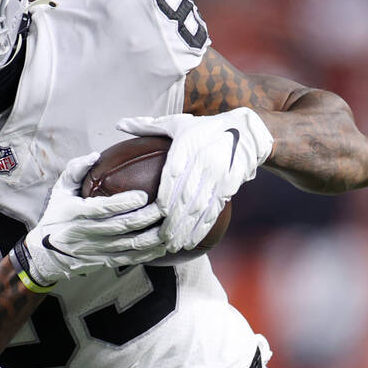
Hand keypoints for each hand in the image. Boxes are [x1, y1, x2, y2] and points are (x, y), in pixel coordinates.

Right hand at [18, 153, 167, 286]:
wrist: (46, 253)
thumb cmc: (57, 215)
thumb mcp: (60, 189)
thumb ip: (76, 169)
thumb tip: (96, 155)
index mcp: (75, 213)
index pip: (102, 209)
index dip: (123, 203)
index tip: (143, 195)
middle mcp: (86, 233)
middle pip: (121, 227)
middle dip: (145, 218)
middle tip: (165, 207)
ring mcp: (96, 250)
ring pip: (129, 245)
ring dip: (152, 237)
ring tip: (171, 225)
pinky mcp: (104, 261)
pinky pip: (130, 259)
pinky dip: (148, 253)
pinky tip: (163, 245)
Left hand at [116, 108, 272, 252]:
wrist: (247, 132)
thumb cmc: (205, 128)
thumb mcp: (178, 123)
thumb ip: (148, 126)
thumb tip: (119, 124)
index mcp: (188, 145)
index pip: (174, 174)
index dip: (167, 195)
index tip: (158, 212)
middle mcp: (204, 160)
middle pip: (187, 196)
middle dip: (174, 220)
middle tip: (161, 238)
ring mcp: (219, 175)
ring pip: (201, 207)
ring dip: (187, 229)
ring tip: (174, 244)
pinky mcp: (230, 186)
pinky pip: (215, 210)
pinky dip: (203, 227)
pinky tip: (192, 240)